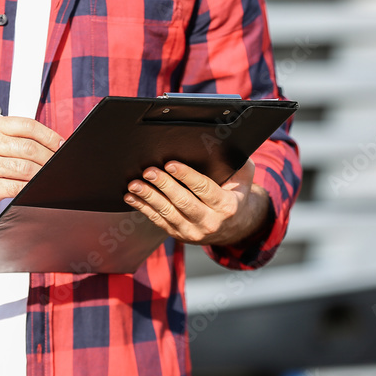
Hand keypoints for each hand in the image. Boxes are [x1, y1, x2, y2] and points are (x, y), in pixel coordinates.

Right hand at [0, 116, 64, 217]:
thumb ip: (17, 138)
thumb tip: (52, 143)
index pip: (27, 126)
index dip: (48, 135)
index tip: (59, 144)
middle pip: (29, 148)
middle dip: (49, 157)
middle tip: (57, 162)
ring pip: (26, 168)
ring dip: (42, 173)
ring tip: (48, 174)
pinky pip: (19, 187)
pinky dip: (31, 187)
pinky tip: (35, 186)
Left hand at [124, 160, 269, 246]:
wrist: (236, 228)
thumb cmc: (236, 193)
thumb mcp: (243, 178)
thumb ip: (237, 162)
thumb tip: (221, 140)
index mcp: (226, 205)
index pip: (204, 188)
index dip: (186, 176)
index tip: (170, 164)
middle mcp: (210, 221)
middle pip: (183, 202)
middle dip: (164, 185)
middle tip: (149, 171)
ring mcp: (193, 231)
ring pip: (167, 213)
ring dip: (149, 197)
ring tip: (134, 184)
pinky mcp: (179, 235)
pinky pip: (158, 221)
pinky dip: (143, 208)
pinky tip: (131, 197)